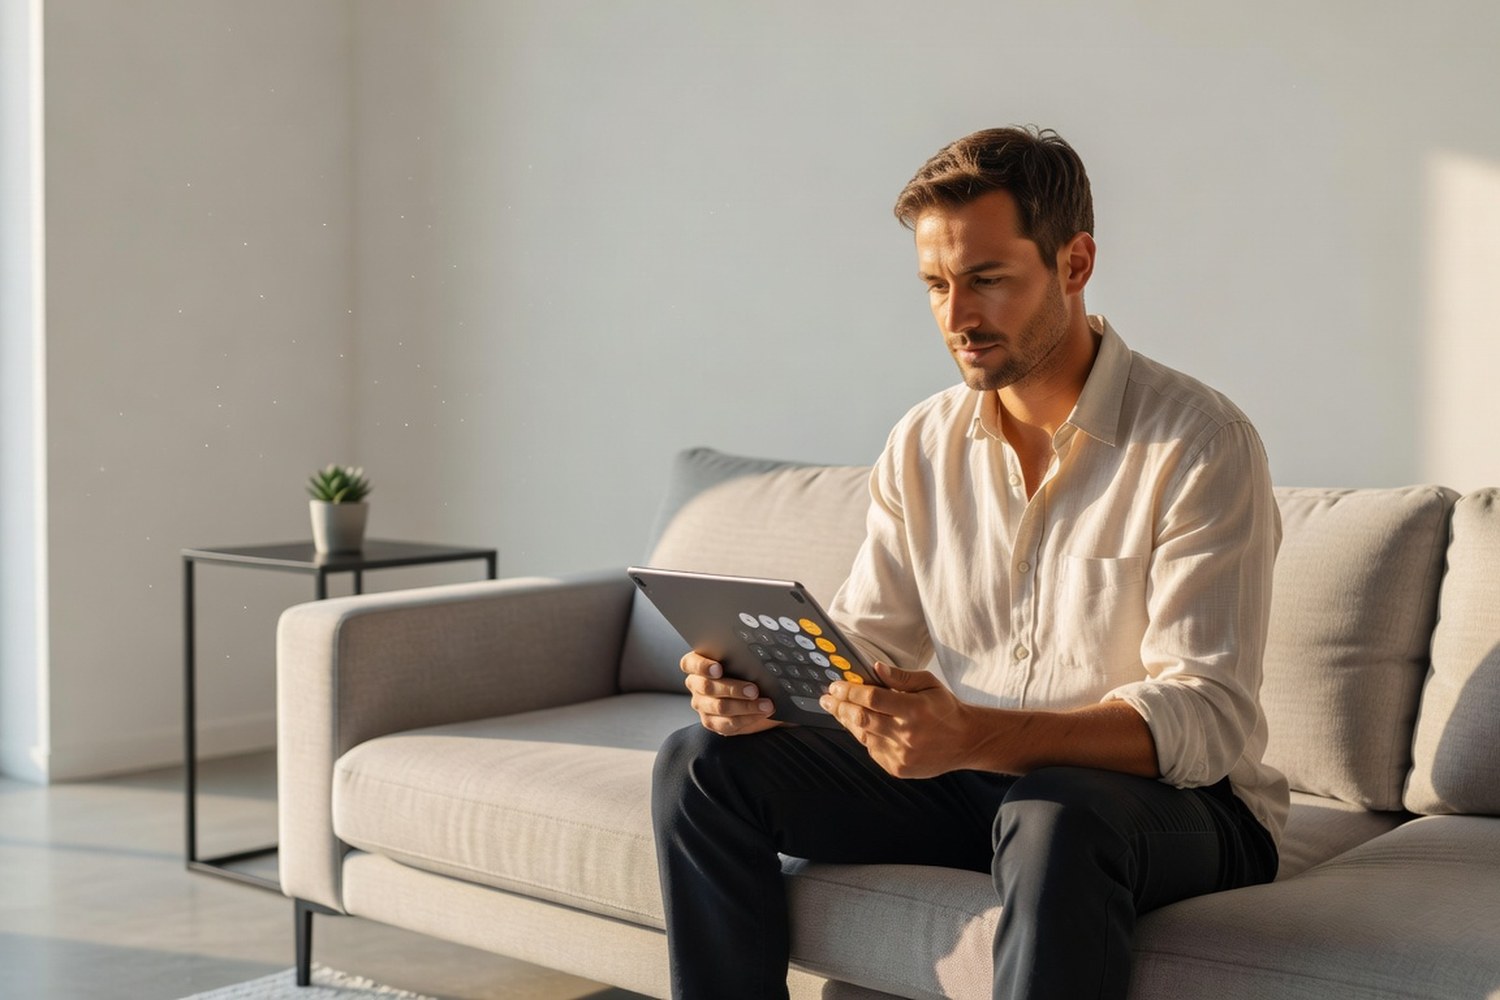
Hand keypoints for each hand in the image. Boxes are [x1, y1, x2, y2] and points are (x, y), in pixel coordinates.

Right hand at [680, 651, 781, 735]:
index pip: (690, 663)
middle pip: (707, 687)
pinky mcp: (712, 722)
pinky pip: (727, 723)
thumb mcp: (740, 658)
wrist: (754, 691)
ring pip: (719, 707)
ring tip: (765, 704)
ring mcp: (702, 704)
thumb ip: (739, 657)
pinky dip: (747, 718)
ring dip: (746, 706)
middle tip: (754, 690)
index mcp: (696, 664)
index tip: (718, 669)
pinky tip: (761, 713)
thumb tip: (754, 660)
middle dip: (733, 689)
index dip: (702, 666)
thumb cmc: (744, 668)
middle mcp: (695, 684)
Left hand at [820, 662, 974, 777]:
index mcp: (914, 709)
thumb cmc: (945, 709)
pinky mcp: (898, 768)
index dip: (850, 691)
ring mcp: (902, 754)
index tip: (836, 686)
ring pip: (863, 736)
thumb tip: (875, 668)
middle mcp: (907, 734)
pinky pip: (872, 750)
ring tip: (839, 710)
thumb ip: (901, 677)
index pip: (872, 698)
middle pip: (862, 718)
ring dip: (848, 722)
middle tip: (828, 699)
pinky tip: (862, 727)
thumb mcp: (929, 683)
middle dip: (840, 706)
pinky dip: (865, 738)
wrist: (966, 741)